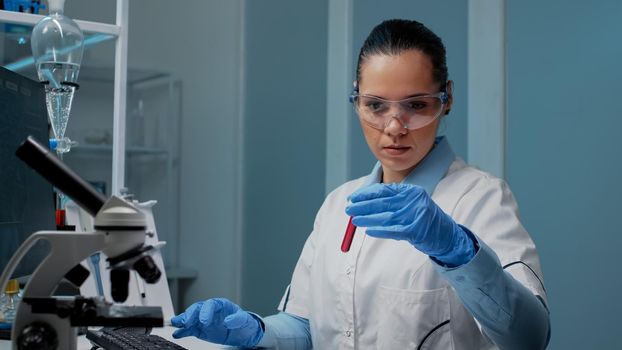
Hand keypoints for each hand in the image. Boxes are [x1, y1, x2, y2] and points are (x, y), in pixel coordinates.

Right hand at [171, 298, 263, 346]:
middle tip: (186, 322)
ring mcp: (203, 320)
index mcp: (220, 304)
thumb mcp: (244, 320)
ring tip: (175, 324)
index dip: (206, 312)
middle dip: (190, 314)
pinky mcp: (200, 330)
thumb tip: (228, 321)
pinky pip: (189, 329)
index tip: (204, 321)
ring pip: (190, 317)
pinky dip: (182, 331)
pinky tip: (177, 333)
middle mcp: (209, 310)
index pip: (210, 304)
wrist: (242, 333)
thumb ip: (237, 319)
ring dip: (182, 320)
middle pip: (197, 309)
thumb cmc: (243, 323)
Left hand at [345, 183, 475, 266]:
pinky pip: (393, 230)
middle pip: (383, 202)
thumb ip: (391, 201)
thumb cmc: (423, 219)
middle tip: (349, 209)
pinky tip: (369, 230)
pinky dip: (380, 230)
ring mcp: (415, 215)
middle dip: (363, 206)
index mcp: (412, 191)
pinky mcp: (415, 230)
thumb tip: (364, 202)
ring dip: (368, 218)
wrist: (446, 235)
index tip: (353, 197)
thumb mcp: (410, 204)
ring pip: (385, 216)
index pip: (385, 189)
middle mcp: (414, 201)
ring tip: (355, 220)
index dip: (367, 193)